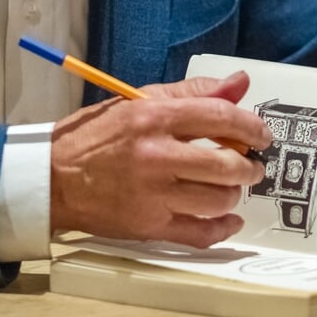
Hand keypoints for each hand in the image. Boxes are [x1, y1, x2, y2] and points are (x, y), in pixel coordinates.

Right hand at [49, 71, 272, 247]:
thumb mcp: (140, 101)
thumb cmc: (98, 136)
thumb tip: (241, 82)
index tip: (262, 135)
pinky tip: (229, 219)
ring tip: (231, 187)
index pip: (219, 117)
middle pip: (225, 165)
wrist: (54, 178)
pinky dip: (223, 228)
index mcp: (153, 117)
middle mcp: (156, 156)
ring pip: (217, 200)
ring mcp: (152, 195)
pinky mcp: (148, 227)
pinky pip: (200, 234)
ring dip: (235, 194)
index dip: (251, 126)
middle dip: (250, 167)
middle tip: (252, 166)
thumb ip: (193, 92)